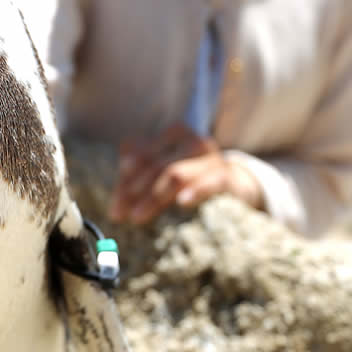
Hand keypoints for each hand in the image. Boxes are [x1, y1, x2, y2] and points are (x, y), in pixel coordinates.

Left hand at [108, 123, 263, 224]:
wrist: (236, 186)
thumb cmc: (191, 180)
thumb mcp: (161, 178)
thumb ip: (137, 183)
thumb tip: (115, 209)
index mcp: (173, 135)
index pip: (141, 156)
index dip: (124, 182)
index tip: (114, 208)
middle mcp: (191, 141)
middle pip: (154, 166)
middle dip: (133, 192)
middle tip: (121, 215)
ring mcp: (210, 157)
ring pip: (175, 173)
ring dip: (154, 196)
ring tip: (138, 216)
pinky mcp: (227, 176)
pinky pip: (210, 181)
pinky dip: (196, 190)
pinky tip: (182, 202)